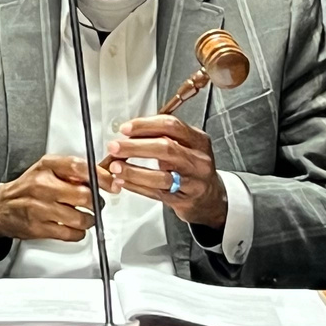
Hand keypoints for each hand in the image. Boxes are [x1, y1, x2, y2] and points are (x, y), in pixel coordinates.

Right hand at [0, 155, 95, 241]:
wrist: (1, 207)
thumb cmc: (27, 187)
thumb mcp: (47, 169)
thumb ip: (72, 171)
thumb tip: (103, 172)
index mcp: (46, 167)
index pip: (80, 167)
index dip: (101, 176)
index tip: (112, 184)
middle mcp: (42, 185)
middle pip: (84, 195)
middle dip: (96, 202)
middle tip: (96, 203)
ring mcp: (40, 208)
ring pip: (81, 218)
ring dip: (89, 220)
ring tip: (85, 216)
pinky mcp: (39, 228)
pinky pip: (71, 234)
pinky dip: (78, 233)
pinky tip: (74, 227)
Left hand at [105, 113, 225, 227]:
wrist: (210, 197)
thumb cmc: (193, 167)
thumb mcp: (187, 146)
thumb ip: (163, 136)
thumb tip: (130, 132)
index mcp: (198, 140)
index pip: (171, 126)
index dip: (145, 125)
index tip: (126, 128)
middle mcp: (197, 160)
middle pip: (165, 148)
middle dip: (135, 147)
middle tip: (115, 147)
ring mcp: (192, 181)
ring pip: (160, 176)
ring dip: (133, 171)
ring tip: (116, 167)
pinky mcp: (183, 200)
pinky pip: (156, 193)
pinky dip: (137, 186)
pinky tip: (124, 181)